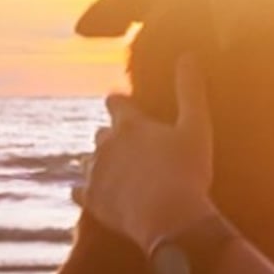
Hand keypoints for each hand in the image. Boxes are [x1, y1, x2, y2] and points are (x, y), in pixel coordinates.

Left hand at [82, 55, 215, 249]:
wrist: (169, 218)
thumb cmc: (187, 171)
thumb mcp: (196, 126)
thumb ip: (190, 89)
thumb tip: (187, 55)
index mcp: (130, 124)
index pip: (115, 102)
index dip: (122, 103)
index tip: (128, 107)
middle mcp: (106, 144)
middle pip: (101, 133)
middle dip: (113, 136)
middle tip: (130, 145)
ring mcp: (95, 173)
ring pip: (88, 160)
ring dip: (99, 162)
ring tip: (116, 170)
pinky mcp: (91, 200)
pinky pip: (77, 190)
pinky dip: (85, 190)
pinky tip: (95, 194)